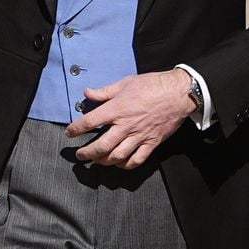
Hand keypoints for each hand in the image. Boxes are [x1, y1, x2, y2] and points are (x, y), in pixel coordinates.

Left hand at [65, 69, 194, 168]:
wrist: (178, 93)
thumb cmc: (153, 85)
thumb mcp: (126, 83)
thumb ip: (105, 91)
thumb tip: (88, 93)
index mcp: (118, 109)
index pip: (90, 122)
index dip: (76, 129)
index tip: (69, 132)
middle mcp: (126, 125)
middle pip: (101, 146)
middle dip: (87, 153)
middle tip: (80, 155)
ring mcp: (139, 136)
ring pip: (117, 156)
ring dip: (103, 161)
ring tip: (97, 161)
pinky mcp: (151, 142)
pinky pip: (137, 160)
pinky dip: (126, 165)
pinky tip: (119, 163)